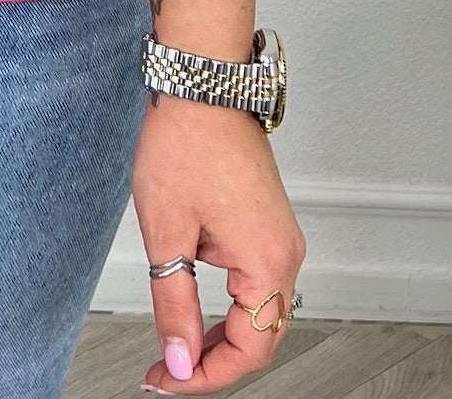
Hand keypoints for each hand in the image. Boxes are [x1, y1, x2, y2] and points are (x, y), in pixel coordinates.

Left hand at [134, 94, 305, 391]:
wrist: (199, 82)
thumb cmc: (185, 141)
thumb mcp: (167, 232)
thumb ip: (174, 304)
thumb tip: (179, 359)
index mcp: (267, 261)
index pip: (248, 350)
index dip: (205, 376)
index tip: (166, 381)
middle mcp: (285, 252)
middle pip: (260, 337)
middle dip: (213, 361)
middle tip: (167, 372)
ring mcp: (280, 236)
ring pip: (260, 312)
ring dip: (221, 335)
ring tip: (175, 345)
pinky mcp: (268, 222)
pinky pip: (257, 282)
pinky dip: (229, 305)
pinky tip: (193, 305)